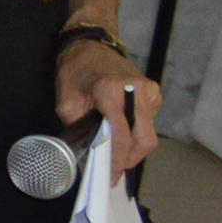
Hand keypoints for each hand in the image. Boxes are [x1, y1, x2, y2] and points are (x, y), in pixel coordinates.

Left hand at [56, 38, 158, 174]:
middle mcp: (137, 91)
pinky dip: (137, 134)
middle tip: (115, 171)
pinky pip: (149, 123)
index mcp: (111, 92)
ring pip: (149, 133)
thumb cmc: (75, 71)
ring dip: (134, 148)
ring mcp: (150, 92)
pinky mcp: (154, 93)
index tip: (112, 177)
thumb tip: (88, 154)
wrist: (91, 46)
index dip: (118, 160)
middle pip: (143, 139)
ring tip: (116, 155)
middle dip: (129, 159)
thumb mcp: (66, 101)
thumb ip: (78, 127)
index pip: (122, 136)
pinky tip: (122, 135)